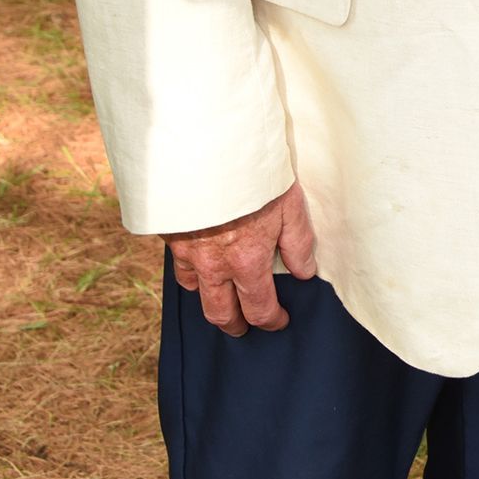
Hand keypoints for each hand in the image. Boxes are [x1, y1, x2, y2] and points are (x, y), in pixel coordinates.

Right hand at [164, 179, 316, 336]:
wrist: (206, 151)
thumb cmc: (254, 175)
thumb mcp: (289, 205)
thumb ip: (298, 243)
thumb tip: (304, 272)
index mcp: (248, 262)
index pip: (260, 308)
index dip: (272, 320)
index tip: (279, 320)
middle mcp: (216, 266)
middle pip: (223, 314)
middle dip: (237, 326)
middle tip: (246, 328)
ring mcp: (191, 254)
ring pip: (198, 297)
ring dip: (213, 307)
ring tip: (223, 307)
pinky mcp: (174, 240)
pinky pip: (181, 272)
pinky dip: (192, 280)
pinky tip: (199, 275)